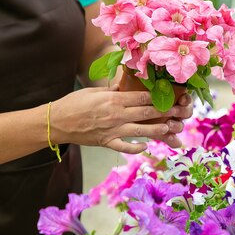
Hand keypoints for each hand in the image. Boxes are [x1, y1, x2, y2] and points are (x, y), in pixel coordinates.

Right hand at [49, 86, 188, 153]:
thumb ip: (112, 90)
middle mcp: (116, 114)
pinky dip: (136, 147)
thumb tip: (125, 86)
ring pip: (141, 130)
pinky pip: (125, 147)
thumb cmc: (74, 103)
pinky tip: (145, 146)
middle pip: (147, 113)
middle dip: (164, 112)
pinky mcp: (106, 142)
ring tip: (169, 129)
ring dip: (158, 130)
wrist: (57, 122)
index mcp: (114, 99)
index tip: (170, 95)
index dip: (158, 96)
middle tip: (178, 111)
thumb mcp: (94, 90)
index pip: (142, 97)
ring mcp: (112, 130)